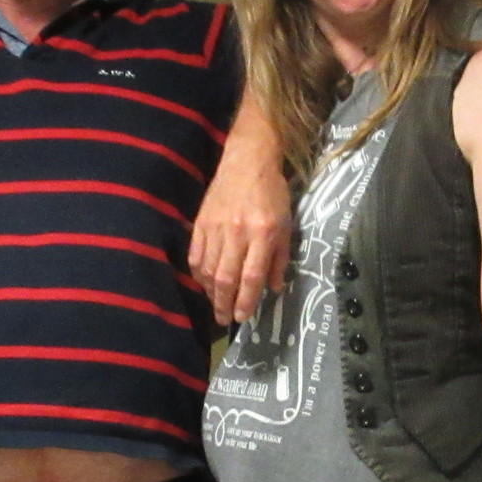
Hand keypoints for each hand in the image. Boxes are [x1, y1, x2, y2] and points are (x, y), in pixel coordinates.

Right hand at [190, 142, 293, 327]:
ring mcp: (215, 227)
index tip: (242, 317)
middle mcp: (237, 233)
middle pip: (226, 278)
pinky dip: (198, 273)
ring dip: (210, 292)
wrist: (247, 161)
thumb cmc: (272, 193)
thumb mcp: (286, 224)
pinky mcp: (201, 222)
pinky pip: (196, 255)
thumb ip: (279, 258)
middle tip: (224, 319)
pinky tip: (204, 283)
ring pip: (208, 269)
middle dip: (224, 303)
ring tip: (215, 304)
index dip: (246, 301)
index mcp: (262, 233)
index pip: (251, 276)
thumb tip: (273, 288)